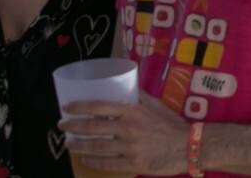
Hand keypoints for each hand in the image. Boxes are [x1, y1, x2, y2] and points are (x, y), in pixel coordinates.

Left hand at [59, 92, 187, 175]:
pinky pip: (106, 164)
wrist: (189, 145)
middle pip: (92, 127)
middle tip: (61, 126)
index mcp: (133, 111)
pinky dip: (92, 161)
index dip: (80, 106)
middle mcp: (127, 128)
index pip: (100, 106)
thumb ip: (140, 98)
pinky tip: (85, 159)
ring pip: (95, 147)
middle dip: (73, 126)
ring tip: (69, 144)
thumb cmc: (172, 124)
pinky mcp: (131, 164)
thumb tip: (127, 87)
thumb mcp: (157, 105)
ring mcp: (128, 147)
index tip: (66, 107)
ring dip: (78, 145)